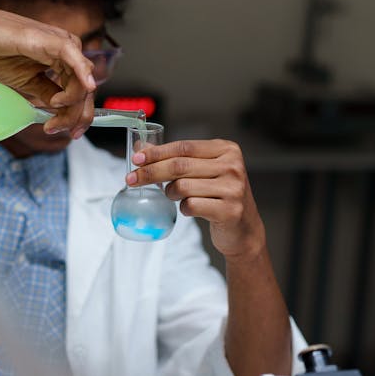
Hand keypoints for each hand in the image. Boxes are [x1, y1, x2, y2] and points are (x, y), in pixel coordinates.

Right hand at [0, 4, 95, 136]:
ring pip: (82, 80)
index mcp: (64, 60)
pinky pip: (75, 59)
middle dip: (78, 115)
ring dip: (73, 105)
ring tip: (53, 119)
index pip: (81, 91)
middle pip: (85, 89)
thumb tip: (62, 113)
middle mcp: (69, 51)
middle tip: (64, 132)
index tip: (68, 133)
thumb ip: (48, 95)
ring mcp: (62, 44)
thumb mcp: (28, 83)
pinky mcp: (53, 40)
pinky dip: (82, 76)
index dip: (79, 115)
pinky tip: (86, 89)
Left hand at [126, 139, 265, 261]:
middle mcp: (233, 166)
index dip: (157, 152)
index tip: (136, 159)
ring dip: (170, 193)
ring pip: (182, 186)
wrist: (243, 228)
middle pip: (180, 166)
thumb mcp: (201, 170)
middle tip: (131, 179)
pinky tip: (189, 208)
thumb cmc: (218, 195)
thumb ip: (175, 157)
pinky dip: (183, 208)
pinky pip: (191, 206)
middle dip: (151, 172)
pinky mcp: (230, 210)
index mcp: (226, 149)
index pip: (183, 147)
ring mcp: (233, 188)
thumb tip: (141, 147)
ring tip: (174, 196)